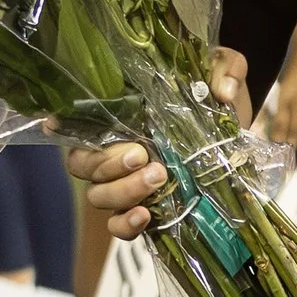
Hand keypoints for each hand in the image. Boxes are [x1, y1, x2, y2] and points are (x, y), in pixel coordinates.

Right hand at [63, 48, 251, 240]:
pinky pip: (119, 227)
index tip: (56, 123)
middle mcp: (114, 152)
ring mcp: (126, 185)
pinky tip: (146, 216)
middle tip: (143, 156)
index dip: (62, 126)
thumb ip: (225, 69)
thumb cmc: (216, 99)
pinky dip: (126, 225)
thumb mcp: (223, 73)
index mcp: (119, 116)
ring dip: (124, 190)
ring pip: (98, 196)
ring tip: (159, 176)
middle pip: (83, 166)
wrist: (239, 134)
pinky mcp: (146, 211)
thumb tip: (223, 92)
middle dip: (109, 163)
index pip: (76, 124)